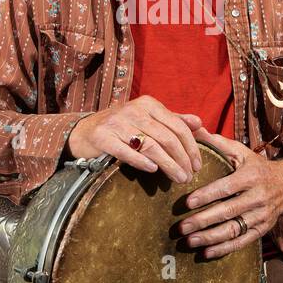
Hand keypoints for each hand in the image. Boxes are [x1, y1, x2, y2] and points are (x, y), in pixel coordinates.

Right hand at [65, 94, 203, 182]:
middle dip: (182, 159)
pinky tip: (153, 170)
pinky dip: (141, 161)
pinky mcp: (102, 137)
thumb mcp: (148, 118)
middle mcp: (134, 110)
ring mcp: (117, 123)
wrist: (83, 132)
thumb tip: (199, 123)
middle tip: (189, 177)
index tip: (198, 165)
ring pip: (150, 145)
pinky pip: (126, 151)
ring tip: (178, 179)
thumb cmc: (121, 127)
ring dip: (168, 165)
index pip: (178, 126)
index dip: (191, 147)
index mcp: (148, 104)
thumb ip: (173, 120)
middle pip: (167, 137)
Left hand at [178, 130, 282, 259]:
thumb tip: (196, 129)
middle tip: (181, 227)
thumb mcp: (242, 152)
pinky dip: (224, 249)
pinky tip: (206, 253)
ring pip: (234, 229)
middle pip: (228, 211)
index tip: (187, 202)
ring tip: (190, 241)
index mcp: (251, 176)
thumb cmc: (257, 166)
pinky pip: (243, 241)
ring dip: (211, 237)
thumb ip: (219, 143)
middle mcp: (258, 197)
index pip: (226, 187)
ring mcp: (261, 216)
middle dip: (203, 220)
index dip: (207, 195)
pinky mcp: (263, 229)